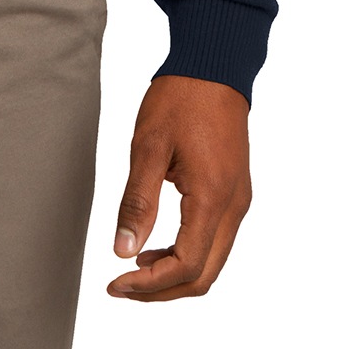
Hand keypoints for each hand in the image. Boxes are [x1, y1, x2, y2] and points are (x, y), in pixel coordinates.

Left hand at [109, 73, 250, 300]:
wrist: (214, 65)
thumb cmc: (180, 98)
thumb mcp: (148, 146)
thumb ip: (137, 202)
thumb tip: (123, 251)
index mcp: (212, 197)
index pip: (186, 265)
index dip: (150, 284)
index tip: (116, 284)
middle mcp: (234, 207)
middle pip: (203, 275)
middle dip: (161, 290)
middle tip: (121, 287)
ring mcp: (238, 201)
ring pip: (212, 262)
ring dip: (174, 274)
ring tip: (133, 268)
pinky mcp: (235, 193)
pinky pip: (215, 240)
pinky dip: (187, 254)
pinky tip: (156, 244)